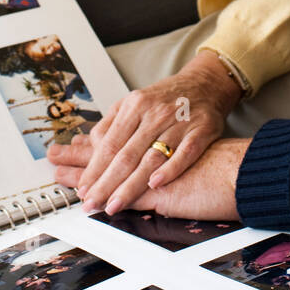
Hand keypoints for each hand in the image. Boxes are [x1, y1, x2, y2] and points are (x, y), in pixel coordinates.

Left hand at [57, 51, 242, 215]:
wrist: (206, 84)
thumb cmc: (166, 99)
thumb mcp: (135, 102)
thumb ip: (112, 124)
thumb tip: (89, 147)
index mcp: (135, 105)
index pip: (109, 144)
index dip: (94, 169)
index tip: (83, 190)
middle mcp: (156, 113)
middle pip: (126, 155)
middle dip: (106, 184)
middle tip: (91, 204)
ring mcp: (180, 122)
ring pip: (151, 158)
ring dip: (131, 185)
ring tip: (115, 205)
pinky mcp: (202, 131)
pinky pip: (185, 154)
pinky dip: (170, 169)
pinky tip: (155, 185)